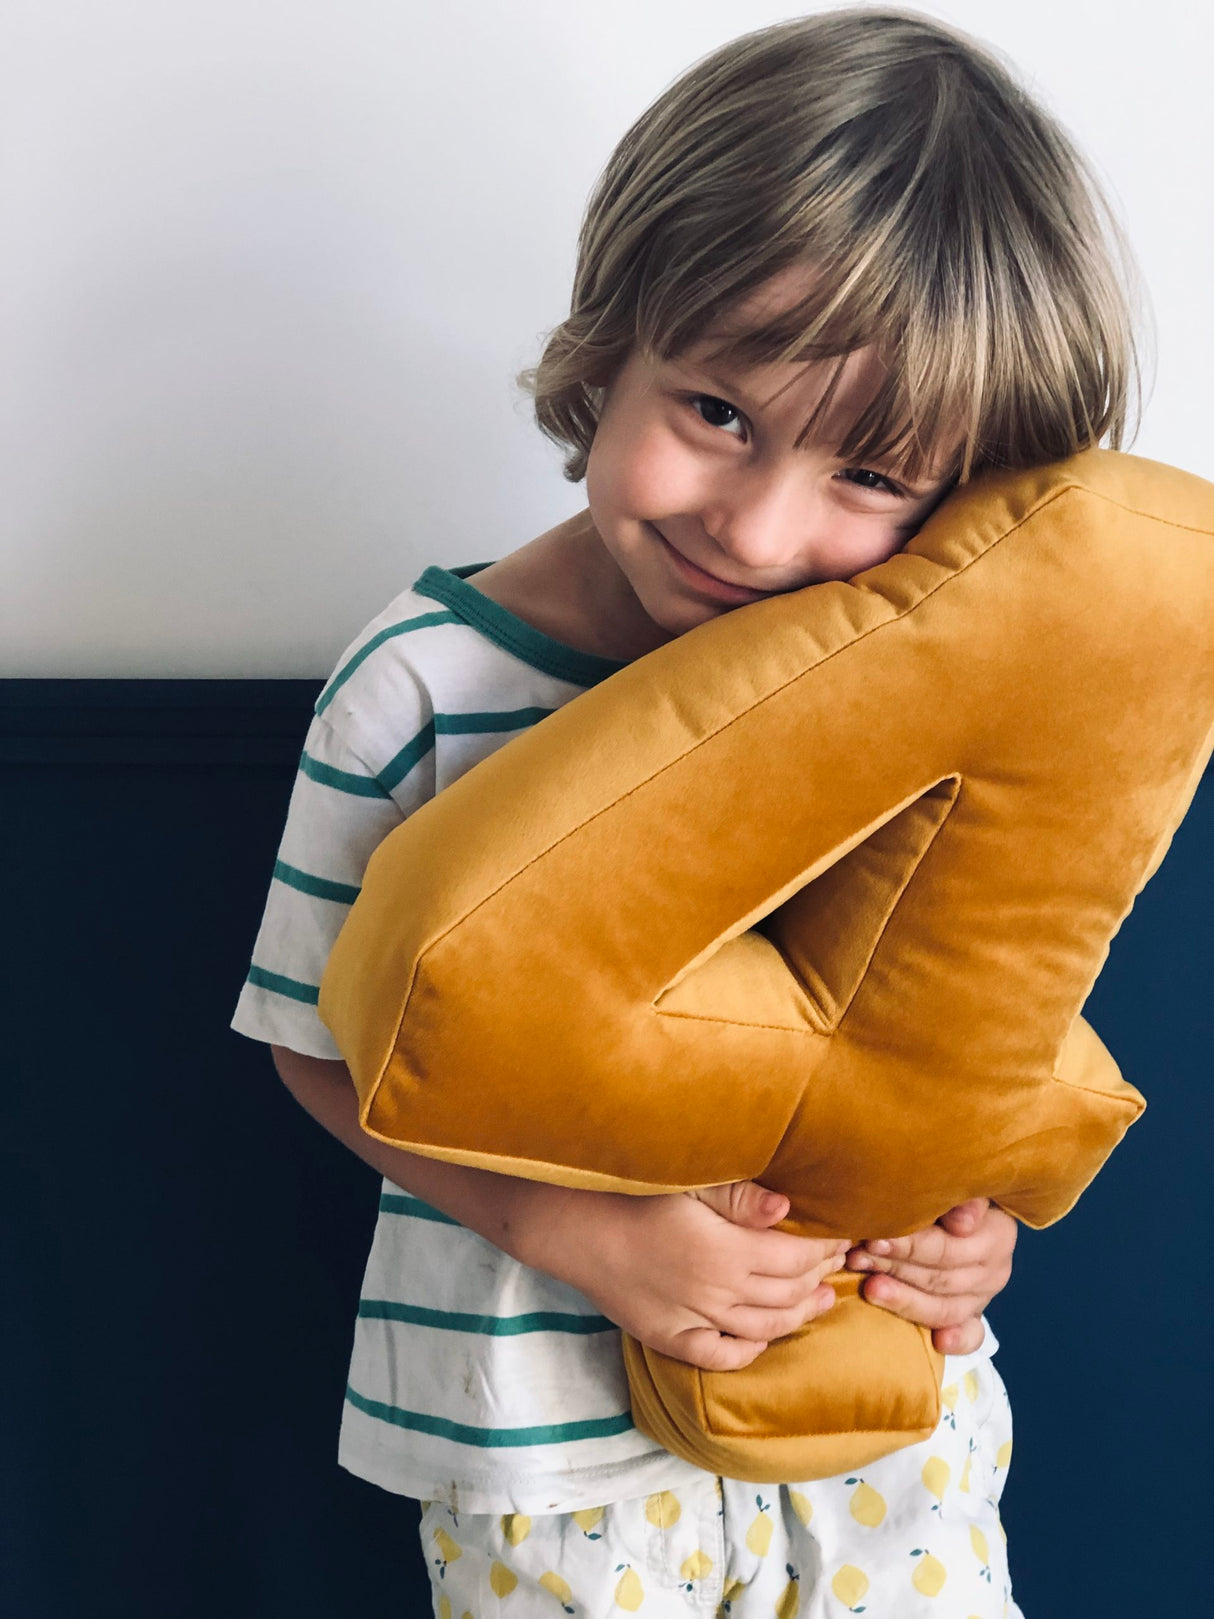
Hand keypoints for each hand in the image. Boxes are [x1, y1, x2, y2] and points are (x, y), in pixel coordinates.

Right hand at [521, 1179, 848, 1372]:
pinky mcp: (669, 1337)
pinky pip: (721, 1356)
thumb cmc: (633, 1194)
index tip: (841, 1235)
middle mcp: (716, 1293)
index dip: (825, 1249)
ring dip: (799, 1314)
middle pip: (787, 1294)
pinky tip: (766, 1335)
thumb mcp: (690, 1183)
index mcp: (726, 1252)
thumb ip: (740, 1198)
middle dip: (819, 1278)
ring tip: (821, 1299)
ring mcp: (693, 1320)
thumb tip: (789, 1209)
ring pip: (764, 1328)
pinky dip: (751, 1349)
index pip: (796, 1259)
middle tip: (836, 1263)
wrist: (575, 1229)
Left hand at [845, 1197, 1016, 1353]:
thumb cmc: (941, 1192)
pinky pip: (971, 1335)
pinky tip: (939, 1342)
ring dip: (905, 1299)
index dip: (909, 1245)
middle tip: (857, 1258)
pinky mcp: (974, 1317)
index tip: (874, 1240)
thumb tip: (962, 1223)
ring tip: (870, 1288)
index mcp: (996, 1234)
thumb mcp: (950, 1186)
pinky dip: (957, 1340)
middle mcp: (995, 1269)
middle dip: (895, 1268)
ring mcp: (984, 1296)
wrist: (954, 1211)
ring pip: (944, 1306)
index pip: (949, 1247)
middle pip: (941, 1277)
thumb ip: (959, 1199)